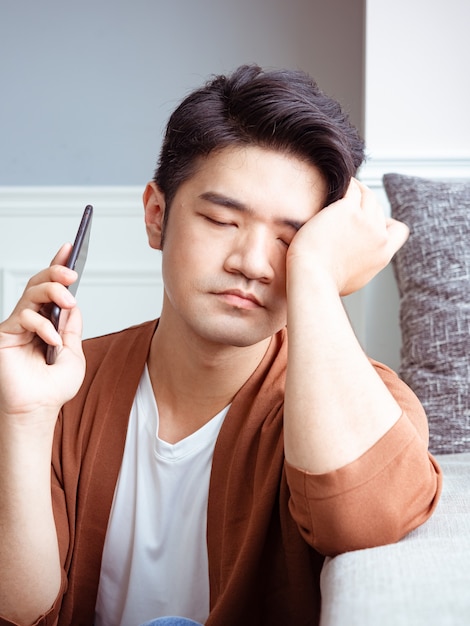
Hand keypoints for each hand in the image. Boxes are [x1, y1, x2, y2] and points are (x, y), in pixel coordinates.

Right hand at [0, 244, 85, 424]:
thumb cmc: (54, 388)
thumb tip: (74, 305)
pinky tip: (52, 340)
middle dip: (56, 273)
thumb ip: (73, 328)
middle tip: (72, 275)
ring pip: (31, 294)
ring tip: (67, 302)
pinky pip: (24, 317)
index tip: (70, 248)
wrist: (40, 409)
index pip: (53, 288)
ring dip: (52, 292)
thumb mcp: (74, 353)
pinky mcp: (5, 334)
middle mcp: (31, 320)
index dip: (59, 266)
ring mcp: (16, 325)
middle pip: (39, 284)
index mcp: (48, 321)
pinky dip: (42, 326)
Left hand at [287, 178, 408, 295]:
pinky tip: (337, 183)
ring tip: (344, 187)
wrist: (312, 277)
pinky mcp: (347, 210)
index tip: (371, 222)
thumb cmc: (324, 282)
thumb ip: (362, 265)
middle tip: (347, 203)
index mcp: (383, 254)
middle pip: (378, 211)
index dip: (387, 223)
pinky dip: (348, 183)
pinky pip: (352, 188)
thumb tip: (357, 261)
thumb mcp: (354, 279)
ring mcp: (365, 221)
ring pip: (368, 196)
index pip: (398, 230)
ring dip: (358, 189)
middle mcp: (378, 236)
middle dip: (365, 207)